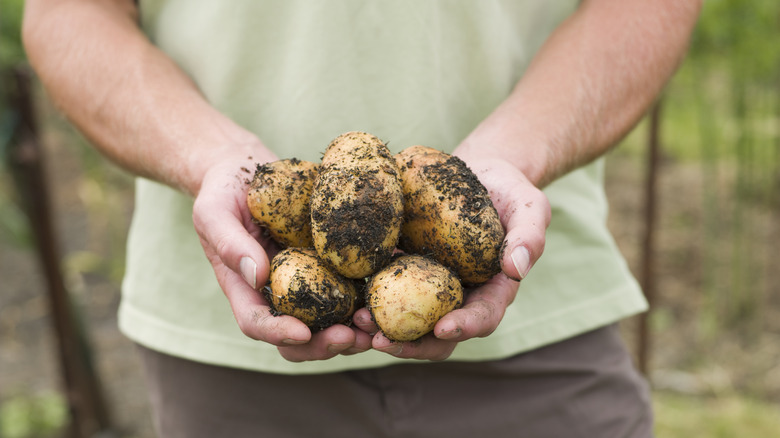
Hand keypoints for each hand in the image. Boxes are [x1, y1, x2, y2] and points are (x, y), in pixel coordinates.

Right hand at [192, 150, 372, 361]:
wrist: (246, 170)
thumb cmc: (223, 191)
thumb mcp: (214, 212)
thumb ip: (231, 244)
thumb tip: (260, 276)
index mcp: (245, 288)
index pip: (257, 323)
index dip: (279, 334)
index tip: (302, 333)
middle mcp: (278, 293)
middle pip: (299, 337)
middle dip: (324, 344)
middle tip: (351, 337)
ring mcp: (306, 281)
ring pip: (329, 321)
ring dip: (353, 331)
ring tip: (376, 329)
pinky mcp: (330, 264)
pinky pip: (351, 287)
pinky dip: (370, 297)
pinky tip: (391, 291)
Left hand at [352, 157, 550, 359]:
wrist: (479, 172)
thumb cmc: (510, 190)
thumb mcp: (531, 207)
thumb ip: (530, 237)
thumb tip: (516, 269)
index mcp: (492, 290)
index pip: (482, 318)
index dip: (463, 327)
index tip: (442, 329)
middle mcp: (458, 296)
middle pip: (436, 334)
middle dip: (410, 343)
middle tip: (381, 340)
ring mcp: (428, 287)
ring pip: (405, 319)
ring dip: (380, 328)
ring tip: (355, 321)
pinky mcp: (403, 270)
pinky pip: (384, 289)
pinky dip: (366, 296)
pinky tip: (344, 292)